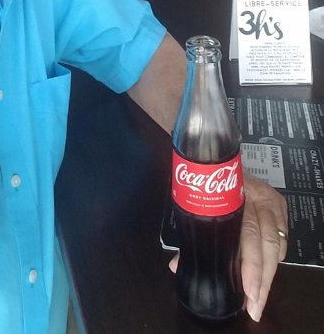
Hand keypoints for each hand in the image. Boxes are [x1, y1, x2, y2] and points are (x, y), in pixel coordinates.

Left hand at [168, 173, 287, 322]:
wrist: (216, 152)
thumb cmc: (203, 178)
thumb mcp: (194, 202)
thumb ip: (189, 236)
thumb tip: (176, 266)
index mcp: (235, 197)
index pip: (248, 237)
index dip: (251, 268)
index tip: (249, 294)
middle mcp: (257, 198)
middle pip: (267, 245)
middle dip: (262, 281)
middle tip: (255, 306)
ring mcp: (270, 198)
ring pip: (278, 242)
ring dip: (270, 273)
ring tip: (259, 296)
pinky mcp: (278, 200)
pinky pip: (282, 234)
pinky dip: (278, 254)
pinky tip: (268, 269)